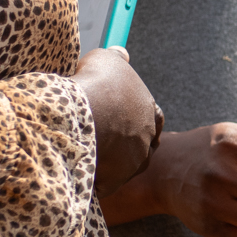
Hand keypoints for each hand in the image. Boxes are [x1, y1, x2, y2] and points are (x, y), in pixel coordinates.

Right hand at [76, 47, 161, 195]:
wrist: (86, 110)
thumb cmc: (97, 82)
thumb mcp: (106, 61)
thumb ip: (115, 60)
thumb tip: (121, 52)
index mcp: (150, 111)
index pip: (154, 118)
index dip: (139, 118)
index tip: (125, 118)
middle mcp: (147, 139)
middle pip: (140, 145)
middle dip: (126, 144)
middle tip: (106, 140)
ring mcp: (133, 163)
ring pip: (124, 167)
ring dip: (110, 163)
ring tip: (90, 155)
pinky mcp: (115, 181)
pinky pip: (105, 184)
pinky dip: (96, 180)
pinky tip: (82, 172)